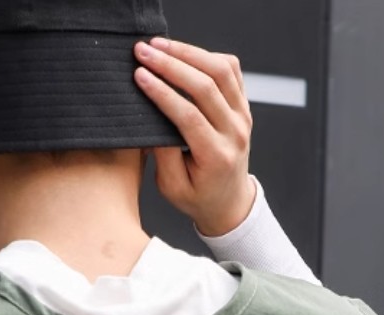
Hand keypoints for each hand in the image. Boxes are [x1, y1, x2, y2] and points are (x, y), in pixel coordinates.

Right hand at [133, 37, 256, 237]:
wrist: (228, 201)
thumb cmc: (197, 196)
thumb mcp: (172, 187)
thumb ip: (163, 155)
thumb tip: (151, 118)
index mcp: (216, 156)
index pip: (189, 116)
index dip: (162, 92)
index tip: (140, 75)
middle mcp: (235, 132)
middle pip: (206, 86)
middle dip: (171, 64)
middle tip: (143, 52)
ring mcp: (243, 115)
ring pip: (220, 70)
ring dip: (188, 52)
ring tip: (160, 45)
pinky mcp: (243, 104)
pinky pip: (230, 69)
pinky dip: (206, 55)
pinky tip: (183, 54)